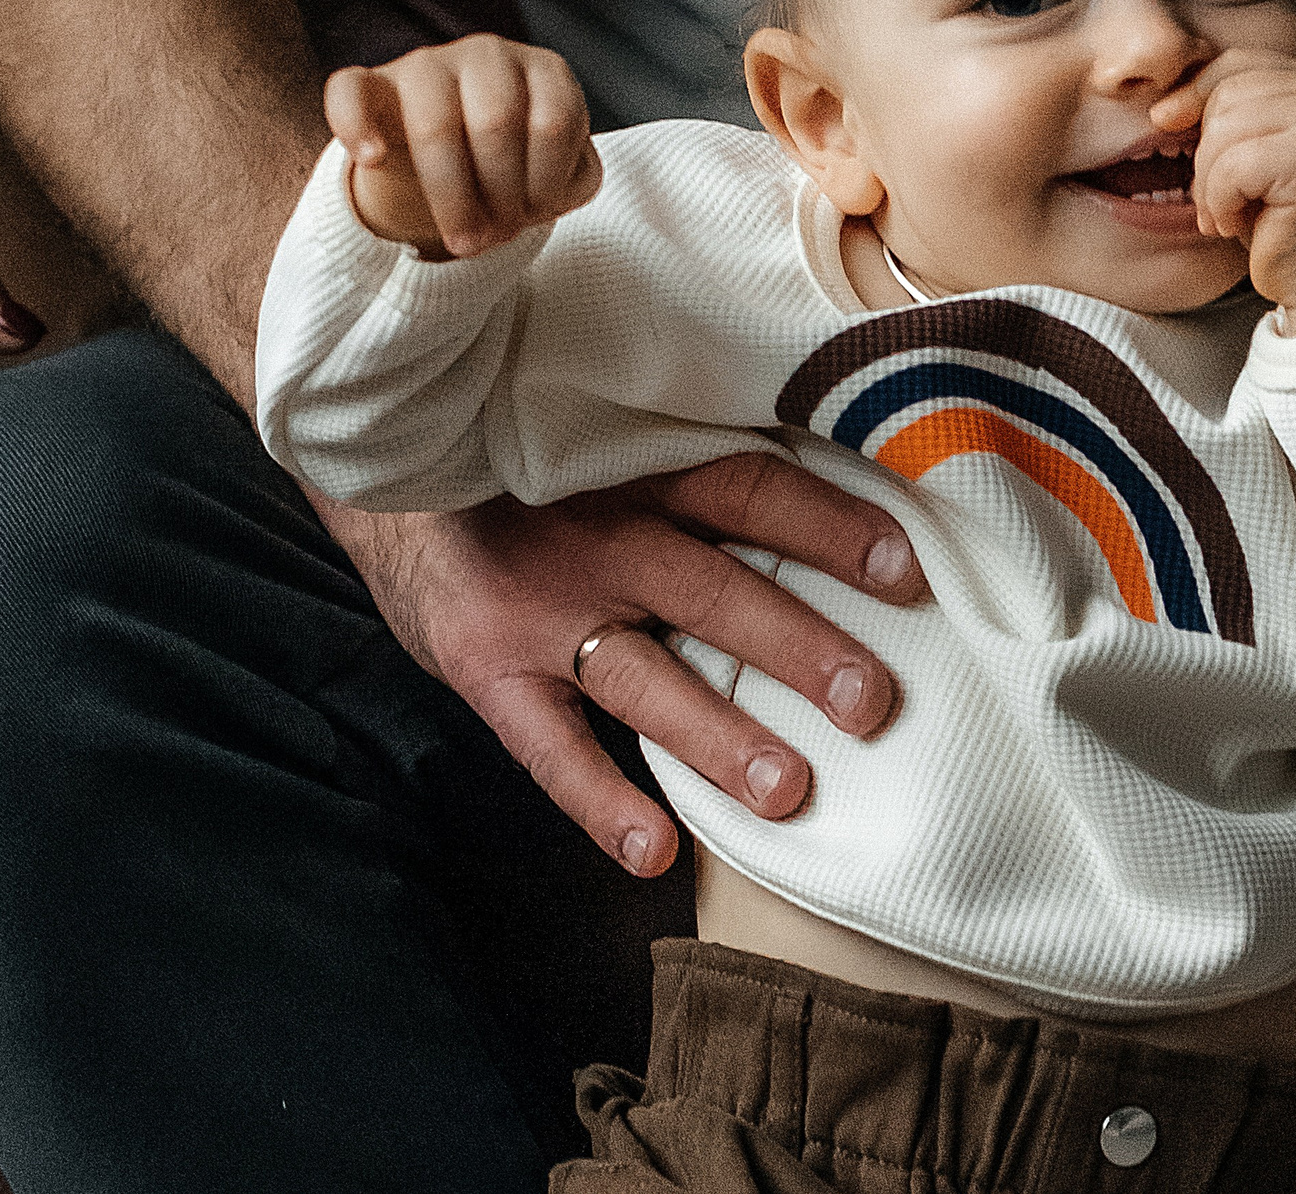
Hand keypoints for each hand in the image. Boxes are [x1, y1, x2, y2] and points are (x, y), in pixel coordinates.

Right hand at [317, 445, 924, 874]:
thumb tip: (835, 502)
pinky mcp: (489, 669)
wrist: (387, 464)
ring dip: (716, 737)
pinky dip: (598, 801)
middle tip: (872, 702)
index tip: (908, 575)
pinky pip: (548, 746)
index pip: (752, 493)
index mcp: (643, 472)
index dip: (831, 531)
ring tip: (788, 789)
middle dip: (798, 650)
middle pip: (714, 593)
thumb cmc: (537, 466)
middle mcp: (601, 538)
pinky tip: (654, 853)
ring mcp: (541, 608)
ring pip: (644, 679)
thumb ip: (699, 473)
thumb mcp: (615, 442)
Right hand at [326, 35, 601, 258]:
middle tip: (497, 236)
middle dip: (499, 196)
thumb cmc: (521, 164)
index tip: (535, 215)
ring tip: (463, 241)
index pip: (554, 123)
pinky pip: (350, 92)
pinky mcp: (371, 83)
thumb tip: (541, 198)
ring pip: (434, 124)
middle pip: (495, 125)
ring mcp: (427, 64)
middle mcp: (489, 55)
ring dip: (450, 196)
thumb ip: (573, 184)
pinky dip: (356, 126)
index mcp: (546, 71)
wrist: (458, 162)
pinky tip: (374, 159)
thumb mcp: (563, 176)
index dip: (547, 184)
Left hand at [1151, 50, 1295, 332]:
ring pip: (1224, 127)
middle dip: (1205, 150)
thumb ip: (1231, 115)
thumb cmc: (1286, 225)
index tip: (1165, 121)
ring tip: (1228, 215)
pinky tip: (1239, 225)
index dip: (1196, 89)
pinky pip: (1232, 165)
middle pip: (1226, 92)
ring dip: (1209, 181)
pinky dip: (1221, 201)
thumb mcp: (1255, 156)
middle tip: (1219, 200)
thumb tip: (1164, 106)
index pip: (1240, 62)